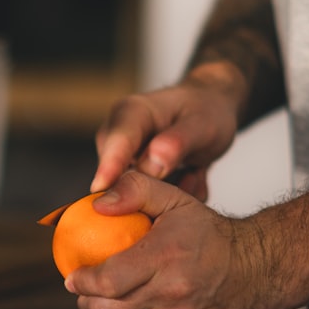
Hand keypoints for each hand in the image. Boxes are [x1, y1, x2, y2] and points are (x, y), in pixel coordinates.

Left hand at [65, 171, 268, 308]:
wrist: (258, 268)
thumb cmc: (212, 234)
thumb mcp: (175, 199)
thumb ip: (135, 190)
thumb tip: (97, 204)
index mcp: (165, 257)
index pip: (107, 281)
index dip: (81, 282)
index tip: (72, 275)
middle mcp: (171, 294)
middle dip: (85, 302)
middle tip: (81, 288)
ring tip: (108, 294)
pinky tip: (135, 304)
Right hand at [91, 62, 245, 199]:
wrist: (208, 110)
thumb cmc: (205, 111)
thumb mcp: (203, 124)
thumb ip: (178, 142)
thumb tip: (150, 164)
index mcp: (131, 112)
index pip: (118, 141)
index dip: (109, 166)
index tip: (100, 188)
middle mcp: (117, 134)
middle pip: (115, 172)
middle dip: (147, 189)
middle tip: (189, 176)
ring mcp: (119, 156)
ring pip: (129, 189)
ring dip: (164, 192)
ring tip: (193, 172)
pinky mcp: (127, 175)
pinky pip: (141, 197)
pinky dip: (167, 197)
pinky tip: (188, 177)